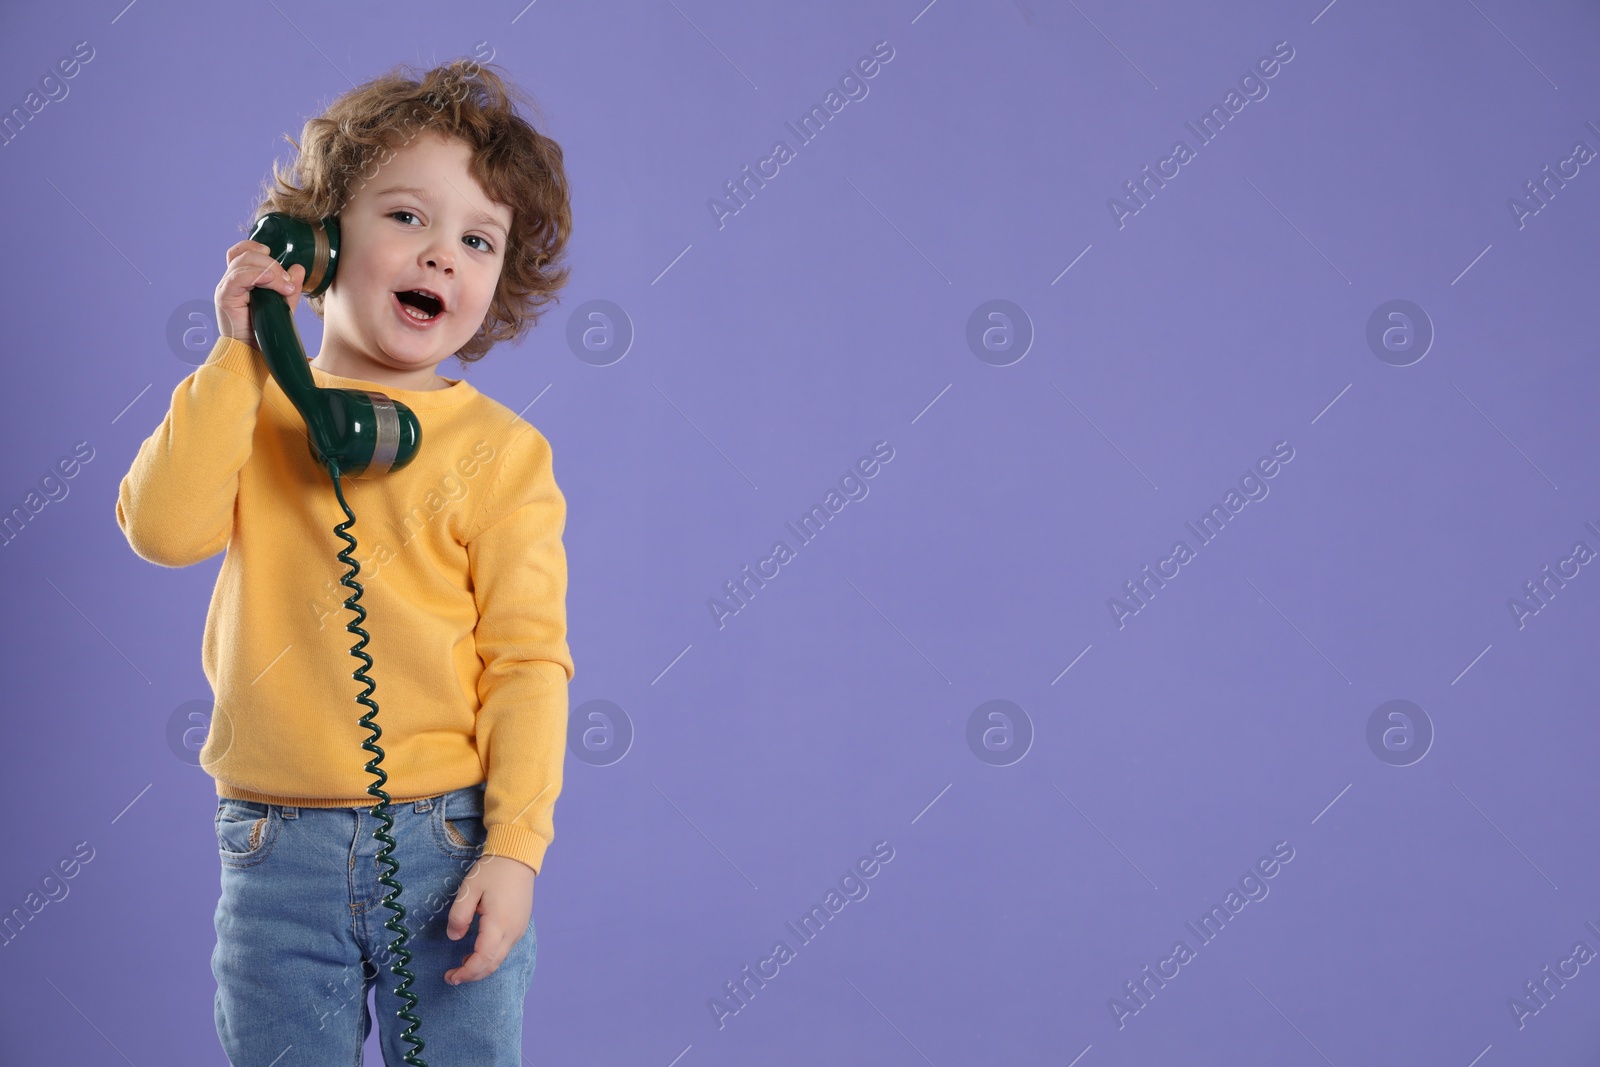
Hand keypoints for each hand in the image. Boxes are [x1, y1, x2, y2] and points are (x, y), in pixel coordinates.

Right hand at [215, 239, 305, 344]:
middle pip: (247, 254)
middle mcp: (231, 280)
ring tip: (284, 287)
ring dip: (270, 270)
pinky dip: (257, 275)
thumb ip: (290, 287)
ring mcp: (226, 287)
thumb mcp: (283, 305)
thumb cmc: (266, 330)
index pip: (242, 251)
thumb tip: (298, 267)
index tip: (277, 258)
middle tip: (287, 282)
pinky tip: (271, 282)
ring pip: (244, 262)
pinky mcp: (225, 297)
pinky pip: (238, 276)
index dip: (257, 247)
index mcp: (242, 279)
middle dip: (272, 263)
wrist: (253, 353)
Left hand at [444, 854, 533, 984]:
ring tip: (462, 964)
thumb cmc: (492, 871)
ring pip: (500, 959)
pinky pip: (505, 949)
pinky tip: (477, 951)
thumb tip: (454, 937)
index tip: (450, 976)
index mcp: (499, 923)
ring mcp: (519, 929)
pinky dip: (490, 957)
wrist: (518, 857)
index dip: (466, 972)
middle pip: (492, 965)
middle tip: (452, 977)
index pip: (483, 959)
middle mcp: (513, 931)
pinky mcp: (520, 925)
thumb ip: (459, 915)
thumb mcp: (469, 890)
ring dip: (481, 967)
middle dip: (472, 975)